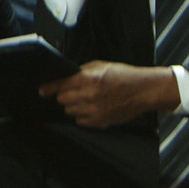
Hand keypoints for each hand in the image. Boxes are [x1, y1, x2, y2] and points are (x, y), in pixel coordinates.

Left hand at [39, 61, 180, 128]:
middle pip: (62, 99)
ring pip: (70, 111)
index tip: (42, 91)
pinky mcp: (100, 121)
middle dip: (66, 95)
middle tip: (76, 93)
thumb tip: (66, 78)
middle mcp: (88, 95)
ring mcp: (94, 110)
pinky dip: (83, 116)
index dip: (48, 88)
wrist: (146, 90)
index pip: (59, 85)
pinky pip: (80, 121)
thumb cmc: (126, 76)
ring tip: (88, 101)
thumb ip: (82, 71)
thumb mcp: (102, 66)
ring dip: (74, 106)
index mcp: (88, 78)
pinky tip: (93, 109)